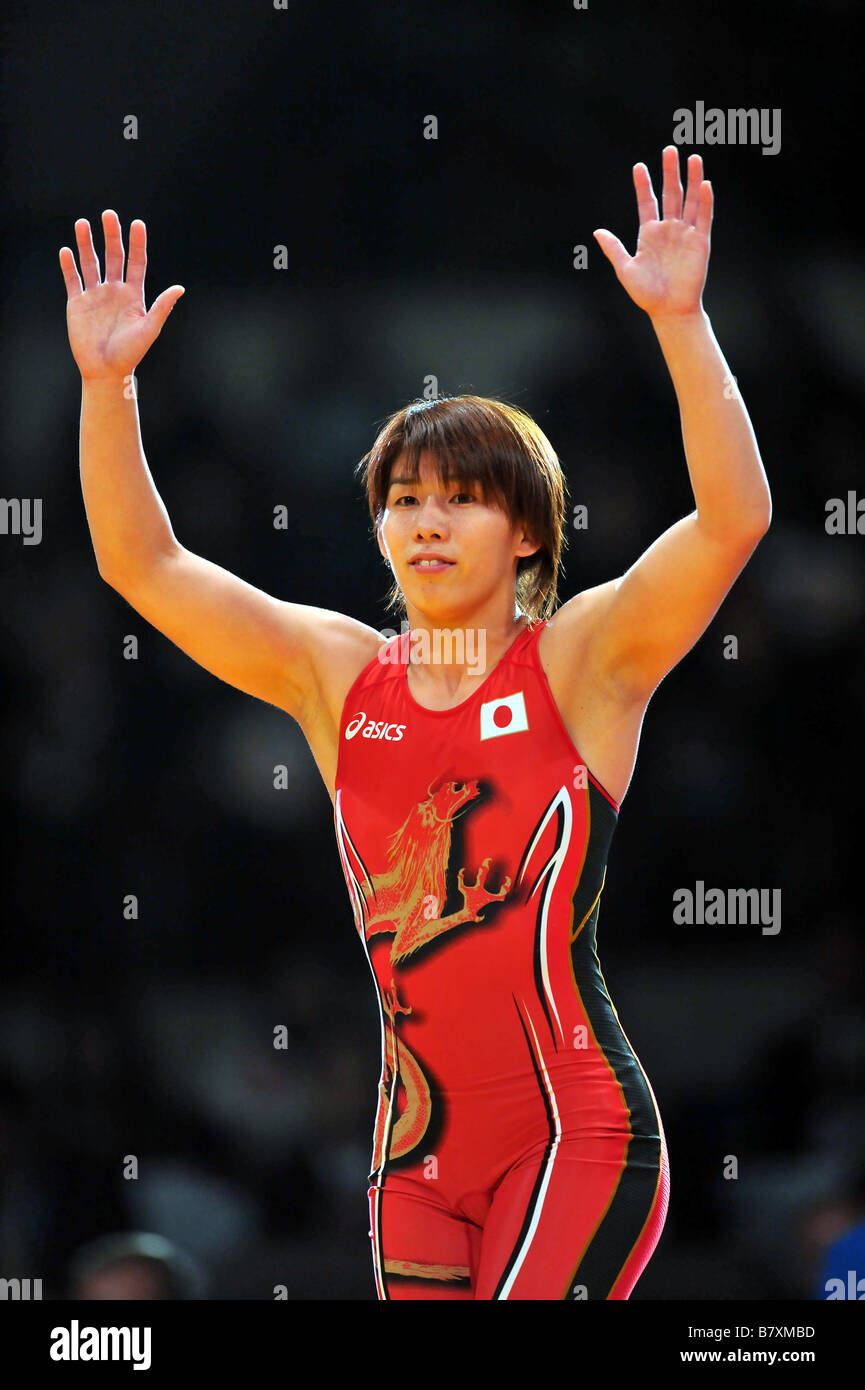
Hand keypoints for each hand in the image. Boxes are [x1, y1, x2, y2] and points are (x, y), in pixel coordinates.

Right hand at [59, 212, 183, 381]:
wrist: (105, 371)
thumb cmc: (130, 353)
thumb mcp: (149, 329)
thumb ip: (162, 307)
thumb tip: (180, 288)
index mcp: (133, 295)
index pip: (136, 262)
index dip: (137, 243)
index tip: (138, 223)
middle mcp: (114, 291)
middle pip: (113, 256)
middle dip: (111, 235)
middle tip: (109, 214)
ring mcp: (95, 296)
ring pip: (90, 263)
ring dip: (86, 243)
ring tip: (82, 223)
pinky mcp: (77, 304)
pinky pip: (73, 280)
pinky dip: (69, 265)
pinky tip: (67, 250)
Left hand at [593, 147, 711, 319]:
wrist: (669, 310)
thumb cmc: (646, 293)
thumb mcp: (625, 269)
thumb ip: (614, 249)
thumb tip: (597, 231)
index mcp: (649, 234)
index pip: (647, 202)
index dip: (643, 185)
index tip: (639, 166)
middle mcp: (668, 230)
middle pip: (671, 194)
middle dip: (670, 172)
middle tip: (669, 149)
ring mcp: (685, 234)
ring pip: (689, 201)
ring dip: (692, 180)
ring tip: (693, 158)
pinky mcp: (700, 242)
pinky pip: (703, 218)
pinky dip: (705, 201)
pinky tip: (704, 184)